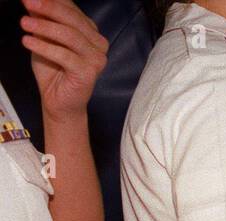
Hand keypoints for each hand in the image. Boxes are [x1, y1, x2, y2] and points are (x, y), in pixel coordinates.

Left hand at [21, 0, 108, 121]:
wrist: (58, 100)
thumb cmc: (53, 70)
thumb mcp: (43, 38)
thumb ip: (41, 19)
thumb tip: (31, 1)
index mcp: (90, 32)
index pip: (72, 9)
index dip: (52, 1)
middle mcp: (98, 43)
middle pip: (73, 19)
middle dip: (49, 8)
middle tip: (28, 3)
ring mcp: (96, 59)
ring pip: (70, 35)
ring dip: (44, 27)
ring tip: (24, 23)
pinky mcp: (89, 73)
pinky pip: (65, 55)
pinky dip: (44, 47)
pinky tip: (27, 42)